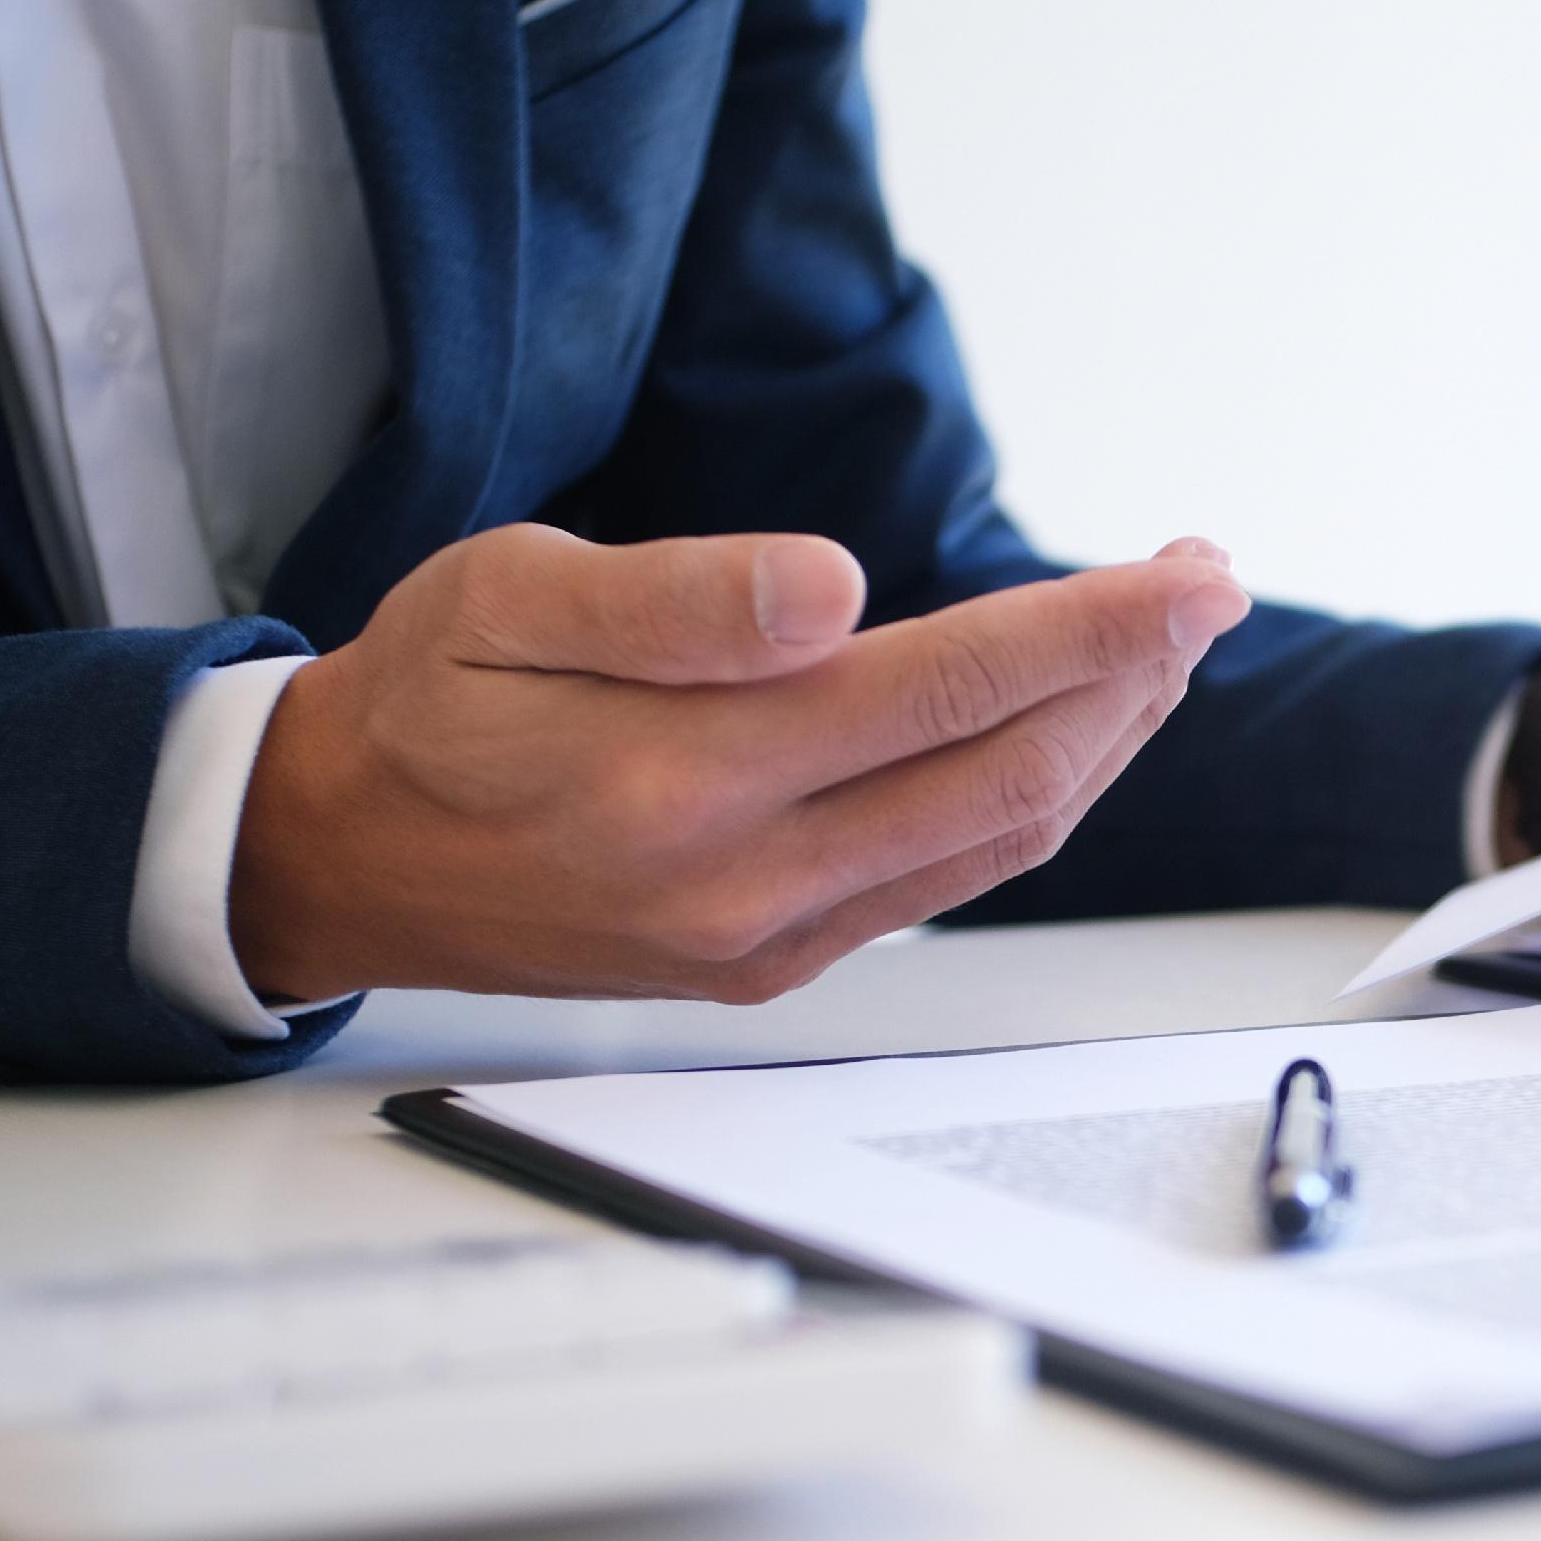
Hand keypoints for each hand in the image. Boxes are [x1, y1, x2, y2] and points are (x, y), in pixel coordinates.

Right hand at [229, 525, 1246, 1002]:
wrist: (338, 857)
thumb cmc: (420, 704)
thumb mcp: (502, 598)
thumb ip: (676, 601)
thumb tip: (835, 590)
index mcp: (681, 779)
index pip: (944, 691)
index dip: (1088, 631)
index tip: (1186, 575)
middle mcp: (744, 884)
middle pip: (1007, 781)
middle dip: (1130, 680)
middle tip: (1202, 587)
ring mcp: (767, 940)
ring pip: (994, 842)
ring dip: (1099, 744)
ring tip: (1157, 646)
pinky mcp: (772, 965)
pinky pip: (943, 883)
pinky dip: (1027, 801)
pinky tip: (1060, 731)